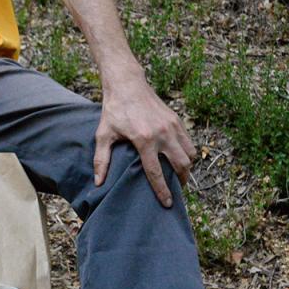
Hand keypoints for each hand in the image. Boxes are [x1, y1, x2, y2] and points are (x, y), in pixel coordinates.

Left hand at [93, 79, 196, 207]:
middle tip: (177, 191)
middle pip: (181, 164)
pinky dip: (188, 153)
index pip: (156, 172)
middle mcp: (162, 133)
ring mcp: (172, 126)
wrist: (127, 85)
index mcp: (144, 140)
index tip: (167, 203)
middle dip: (181, 180)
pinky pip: (189, 142)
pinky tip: (180, 159)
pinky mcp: (176, 120)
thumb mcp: (103, 135)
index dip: (162, 190)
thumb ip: (101, 160)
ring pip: (190, 153)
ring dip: (187, 168)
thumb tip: (98, 182)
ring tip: (180, 177)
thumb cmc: (113, 111)